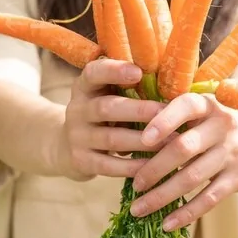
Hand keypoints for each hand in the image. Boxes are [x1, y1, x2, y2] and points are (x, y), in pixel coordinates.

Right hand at [59, 58, 165, 180]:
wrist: (65, 146)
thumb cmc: (101, 113)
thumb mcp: (105, 94)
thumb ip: (128, 86)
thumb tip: (170, 78)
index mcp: (85, 87)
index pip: (93, 73)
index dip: (114, 71)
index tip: (138, 72)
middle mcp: (77, 109)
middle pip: (106, 108)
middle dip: (139, 111)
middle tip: (168, 112)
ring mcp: (77, 137)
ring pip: (111, 139)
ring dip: (143, 140)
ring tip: (171, 141)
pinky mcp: (81, 161)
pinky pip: (109, 165)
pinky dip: (132, 166)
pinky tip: (153, 165)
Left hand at [128, 93, 237, 231]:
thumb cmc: (210, 120)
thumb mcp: (196, 110)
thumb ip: (169, 118)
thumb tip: (126, 144)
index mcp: (206, 104)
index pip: (185, 107)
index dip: (163, 122)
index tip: (142, 140)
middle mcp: (223, 124)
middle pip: (184, 148)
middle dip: (155, 169)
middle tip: (135, 185)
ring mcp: (234, 151)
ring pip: (192, 177)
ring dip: (162, 196)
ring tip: (139, 209)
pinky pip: (210, 198)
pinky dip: (186, 213)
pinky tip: (166, 224)